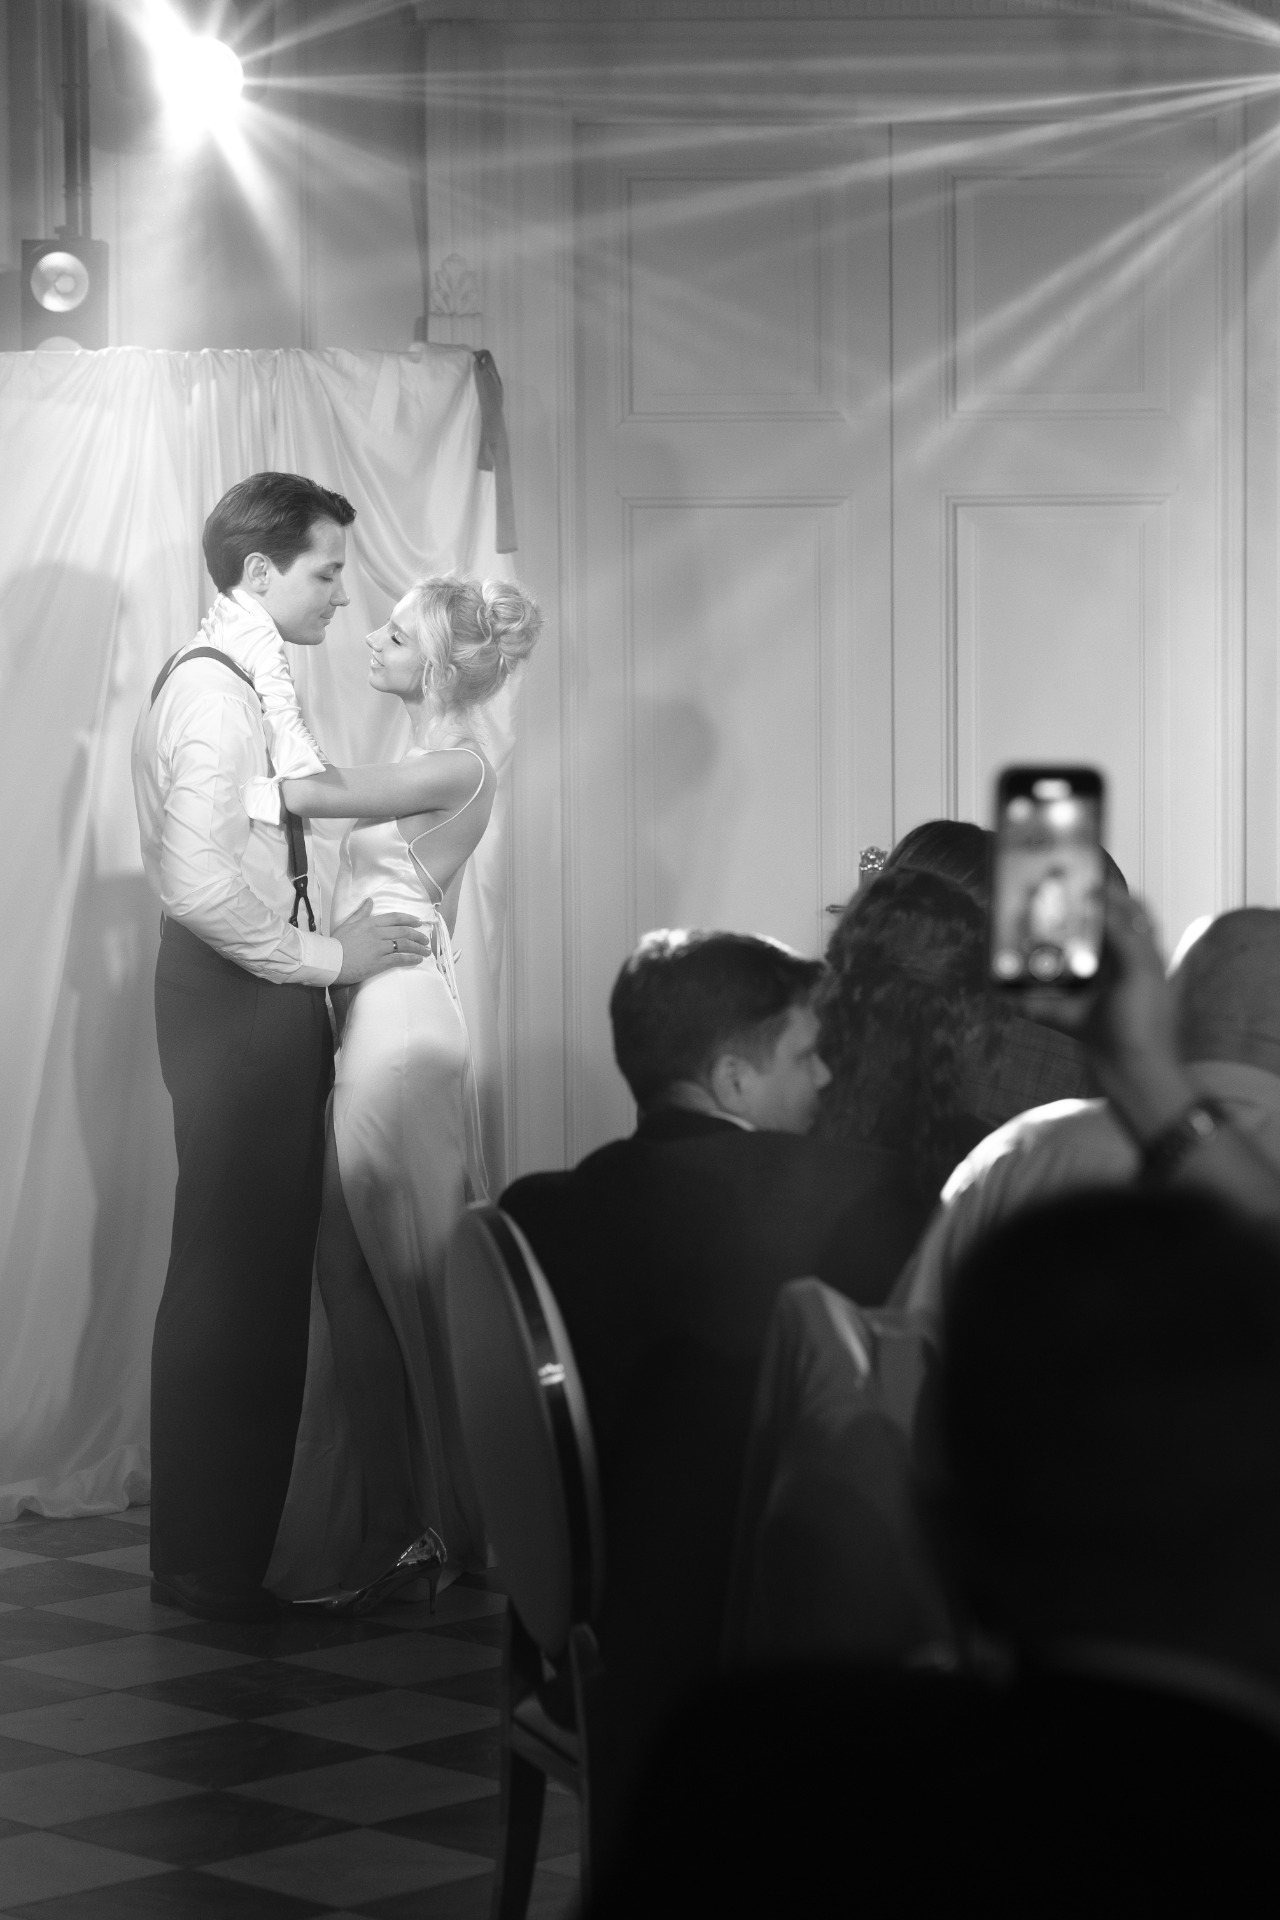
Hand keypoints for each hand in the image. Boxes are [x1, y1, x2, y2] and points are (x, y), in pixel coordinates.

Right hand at [332, 898, 429, 984]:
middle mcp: (378, 933)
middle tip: (426, 939)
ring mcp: (380, 948)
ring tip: (426, 951)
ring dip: (418, 948)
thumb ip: (361, 912)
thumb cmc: (336, 943)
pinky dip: (411, 959)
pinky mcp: (380, 962)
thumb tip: (370, 901)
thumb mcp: (348, 923)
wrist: (330, 960)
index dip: (410, 919)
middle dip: (418, 935)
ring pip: (405, 945)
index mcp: (371, 923)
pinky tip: (417, 960)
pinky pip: (400, 959)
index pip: (395, 918)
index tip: (419, 922)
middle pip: (404, 931)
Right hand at [1022, 889, 1189, 1141]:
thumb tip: (1098, 903)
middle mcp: (1118, 969)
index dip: (1107, 889)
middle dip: (1065, 917)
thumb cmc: (1145, 1027)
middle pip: (1090, 932)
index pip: (1127, 909)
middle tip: (1038, 900)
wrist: (1136, 1082)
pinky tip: (1004, 986)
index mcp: (1140, 953)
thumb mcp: (1140, 972)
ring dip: (1041, 954)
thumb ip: (1122, 935)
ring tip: (1016, 936)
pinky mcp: (1075, 1017)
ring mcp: (1095, 993)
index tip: (1079, 871)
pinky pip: (1044, 1001)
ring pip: (1063, 964)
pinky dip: (1024, 996)